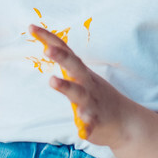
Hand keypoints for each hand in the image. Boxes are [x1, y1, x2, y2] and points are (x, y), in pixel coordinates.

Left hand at [31, 24, 134, 146]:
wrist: (125, 121)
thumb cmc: (96, 95)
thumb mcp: (82, 77)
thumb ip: (67, 64)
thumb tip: (48, 45)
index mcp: (81, 72)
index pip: (64, 50)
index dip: (48, 38)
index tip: (31, 27)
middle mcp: (87, 83)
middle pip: (74, 66)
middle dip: (61, 57)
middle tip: (46, 49)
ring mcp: (92, 101)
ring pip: (79, 93)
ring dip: (66, 86)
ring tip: (52, 80)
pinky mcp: (96, 121)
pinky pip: (90, 123)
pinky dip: (87, 125)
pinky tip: (82, 130)